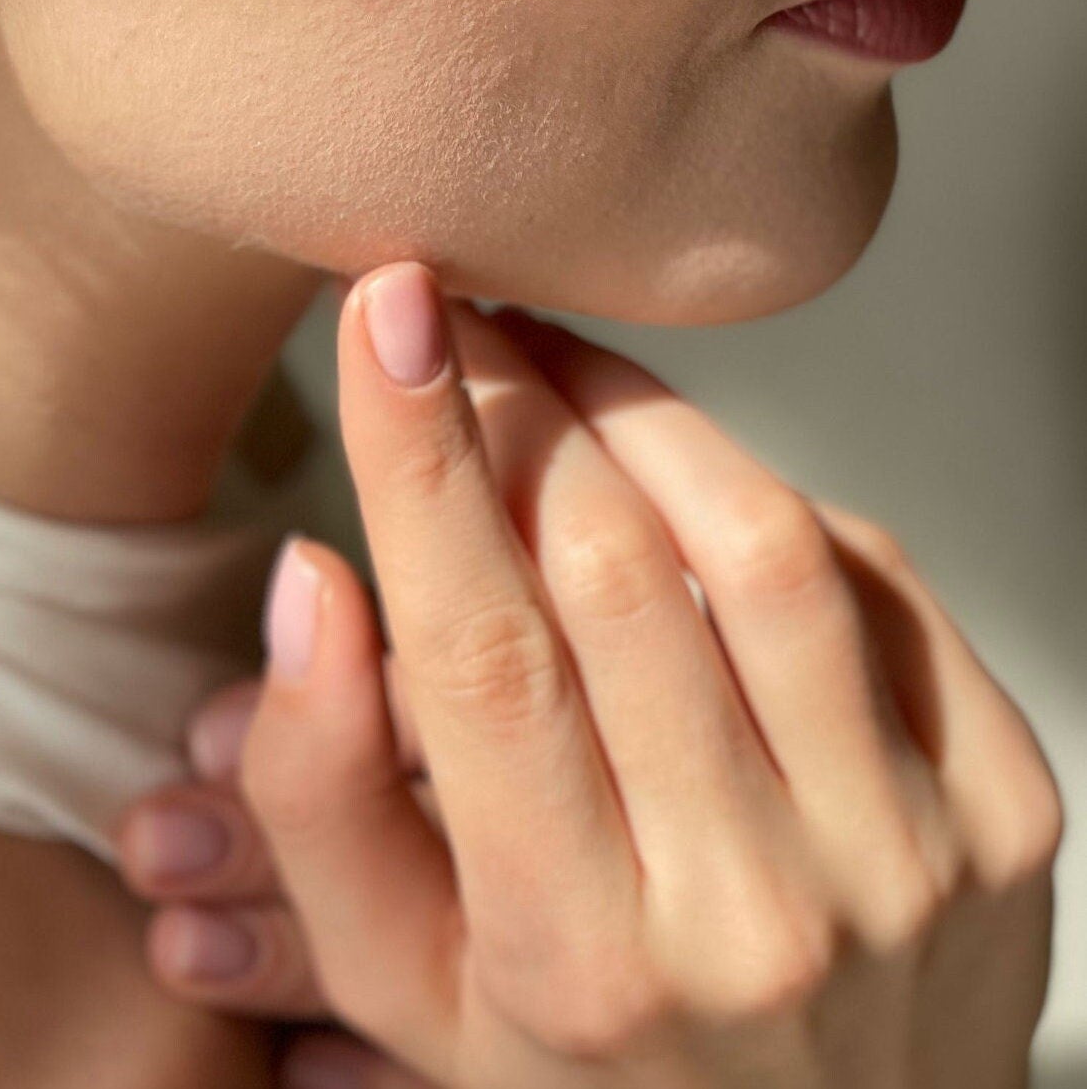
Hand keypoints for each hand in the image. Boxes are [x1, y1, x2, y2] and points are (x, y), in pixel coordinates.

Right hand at [114, 267, 1063, 1087]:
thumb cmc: (587, 1056)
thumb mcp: (396, 972)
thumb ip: (317, 787)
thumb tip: (315, 578)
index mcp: (576, 953)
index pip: (478, 649)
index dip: (419, 451)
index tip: (382, 306)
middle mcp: (753, 911)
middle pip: (612, 565)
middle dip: (514, 396)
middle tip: (455, 321)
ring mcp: (903, 860)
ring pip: (757, 540)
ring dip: (635, 407)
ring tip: (557, 365)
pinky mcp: (1006, 811)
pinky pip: (875, 578)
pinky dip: (764, 492)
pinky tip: (685, 487)